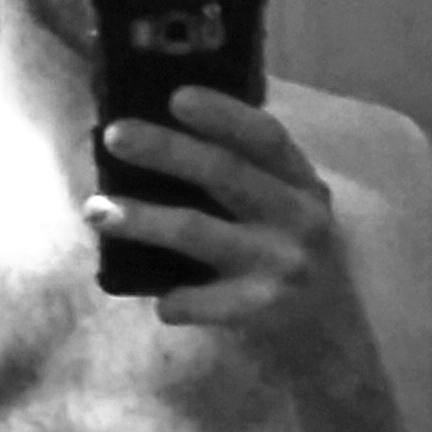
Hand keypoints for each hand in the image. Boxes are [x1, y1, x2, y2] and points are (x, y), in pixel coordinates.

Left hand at [83, 86, 373, 382]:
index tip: (176, 96)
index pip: (264, 136)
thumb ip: (250, 172)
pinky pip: (200, 302)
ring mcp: (281, 263)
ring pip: (199, 232)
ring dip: (143, 219)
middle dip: (165, 150)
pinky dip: (174, 301)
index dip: (222, 114)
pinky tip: (160, 303)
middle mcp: (298, 216)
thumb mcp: (289, 205)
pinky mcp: (263, 309)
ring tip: (95, 210)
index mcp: (301, 182)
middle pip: (225, 173)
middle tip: (114, 135)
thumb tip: (166, 129)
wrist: (336, 335)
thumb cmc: (293, 255)